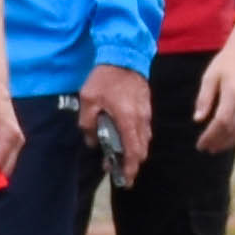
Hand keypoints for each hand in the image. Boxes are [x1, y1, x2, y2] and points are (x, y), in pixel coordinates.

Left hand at [82, 60, 153, 175]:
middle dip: (132, 162)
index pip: (133, 151)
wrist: (124, 54)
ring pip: (144, 138)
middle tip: (119, 169)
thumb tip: (91, 141)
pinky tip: (125, 134)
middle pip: (142, 148)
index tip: (127, 180)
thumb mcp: (88, 100)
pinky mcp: (146, 105)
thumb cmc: (104, 78)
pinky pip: (144, 127)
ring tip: (120, 153)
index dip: (131, 168)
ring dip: (135, 149)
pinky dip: (137, 136)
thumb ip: (88, 123)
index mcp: (128, 120)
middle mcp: (141, 119)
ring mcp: (146, 112)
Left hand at [196, 22, 234, 155]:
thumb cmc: (226, 61)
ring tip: (215, 148)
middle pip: (232, 130)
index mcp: (233, 93)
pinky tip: (229, 140)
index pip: (221, 122)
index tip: (200, 143)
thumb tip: (198, 120)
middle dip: (217, 142)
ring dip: (228, 143)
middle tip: (205, 148)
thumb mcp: (210, 76)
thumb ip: (204, 98)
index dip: (210, 136)